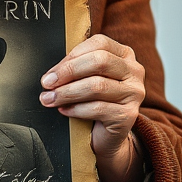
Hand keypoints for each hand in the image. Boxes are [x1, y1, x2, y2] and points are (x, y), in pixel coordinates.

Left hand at [39, 34, 145, 181]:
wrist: (107, 137)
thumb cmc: (94, 103)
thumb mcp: (86, 79)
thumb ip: (76, 68)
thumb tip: (51, 74)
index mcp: (124, 55)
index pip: (99, 44)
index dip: (72, 56)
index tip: (52, 72)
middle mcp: (134, 71)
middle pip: (100, 61)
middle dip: (68, 72)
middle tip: (47, 84)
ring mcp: (134, 93)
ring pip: (97, 86)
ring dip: (67, 92)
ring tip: (49, 99)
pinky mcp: (128, 115)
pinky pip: (98, 109)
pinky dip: (76, 109)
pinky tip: (64, 111)